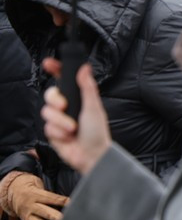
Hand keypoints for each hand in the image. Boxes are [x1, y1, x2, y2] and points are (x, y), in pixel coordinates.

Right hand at [2, 172, 66, 219]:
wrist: (13, 193)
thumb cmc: (33, 189)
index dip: (62, 201)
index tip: (72, 204)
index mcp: (35, 195)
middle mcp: (30, 206)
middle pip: (45, 212)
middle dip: (55, 217)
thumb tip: (69, 202)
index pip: (51, 198)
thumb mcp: (40, 186)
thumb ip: (52, 195)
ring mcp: (27, 216)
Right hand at [41, 60, 111, 175]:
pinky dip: (58, 133)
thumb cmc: (97, 132)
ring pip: (47, 112)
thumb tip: (85, 68)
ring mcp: (59, 119)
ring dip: (60, 121)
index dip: (56, 70)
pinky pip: (47, 127)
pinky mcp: (53, 132)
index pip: (64, 80)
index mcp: (79, 98)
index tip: (49, 63)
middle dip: (55, 100)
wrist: (92, 155)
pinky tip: (68, 137)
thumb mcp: (94, 107)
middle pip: (50, 94)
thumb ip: (88, 87)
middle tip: (64, 107)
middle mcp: (67, 107)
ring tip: (73, 129)